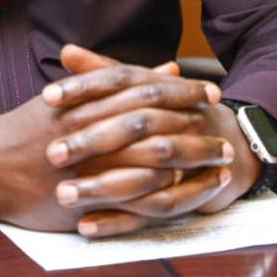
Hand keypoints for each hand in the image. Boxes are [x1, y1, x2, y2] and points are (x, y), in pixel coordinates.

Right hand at [0, 52, 225, 230]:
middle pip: (151, 116)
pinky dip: (162, 186)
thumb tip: (166, 69)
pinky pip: (130, 189)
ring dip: (186, 152)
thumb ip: (114, 80)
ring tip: (217, 153)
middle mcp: (88, 123)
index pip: (141, 87)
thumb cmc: (28, 128)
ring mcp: (86, 158)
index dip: (177, 90)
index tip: (207, 90)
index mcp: (85, 96)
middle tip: (221, 119)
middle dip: (190, 118)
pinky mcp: (83, 189)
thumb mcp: (68, 97)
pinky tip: (188, 185)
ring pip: (146, 152)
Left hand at [43, 45, 260, 236]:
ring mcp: (183, 159)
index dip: (83, 87)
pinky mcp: (182, 194)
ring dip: (100, 186)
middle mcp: (173, 120)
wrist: (229, 141)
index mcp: (157, 89)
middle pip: (131, 127)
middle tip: (51, 152)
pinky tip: (84, 226)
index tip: (47, 97)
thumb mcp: (137, 86)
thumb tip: (66, 50)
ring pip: (142, 174)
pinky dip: (117, 221)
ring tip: (62, 193)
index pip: (119, 81)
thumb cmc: (169, 110)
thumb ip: (101, 70)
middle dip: (89, 142)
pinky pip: (149, 212)